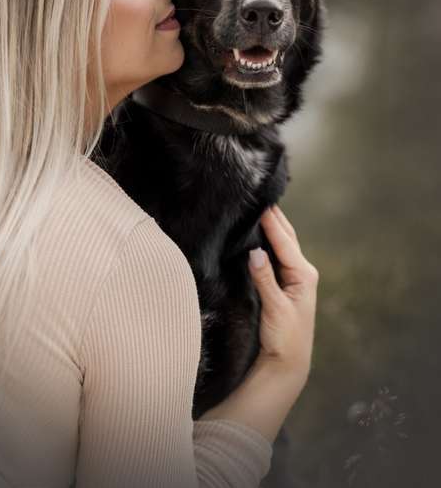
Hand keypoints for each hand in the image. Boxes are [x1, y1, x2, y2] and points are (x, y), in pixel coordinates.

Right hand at [248, 205, 318, 391]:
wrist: (287, 365)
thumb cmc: (285, 339)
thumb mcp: (276, 309)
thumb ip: (266, 280)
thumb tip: (255, 252)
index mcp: (303, 275)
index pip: (285, 241)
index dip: (272, 221)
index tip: (261, 202)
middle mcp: (301, 272)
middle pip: (286, 237)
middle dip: (274, 217)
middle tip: (259, 195)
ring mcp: (293, 277)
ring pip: (281, 243)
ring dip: (271, 226)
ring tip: (257, 206)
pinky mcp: (282, 283)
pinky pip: (275, 254)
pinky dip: (267, 240)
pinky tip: (256, 233)